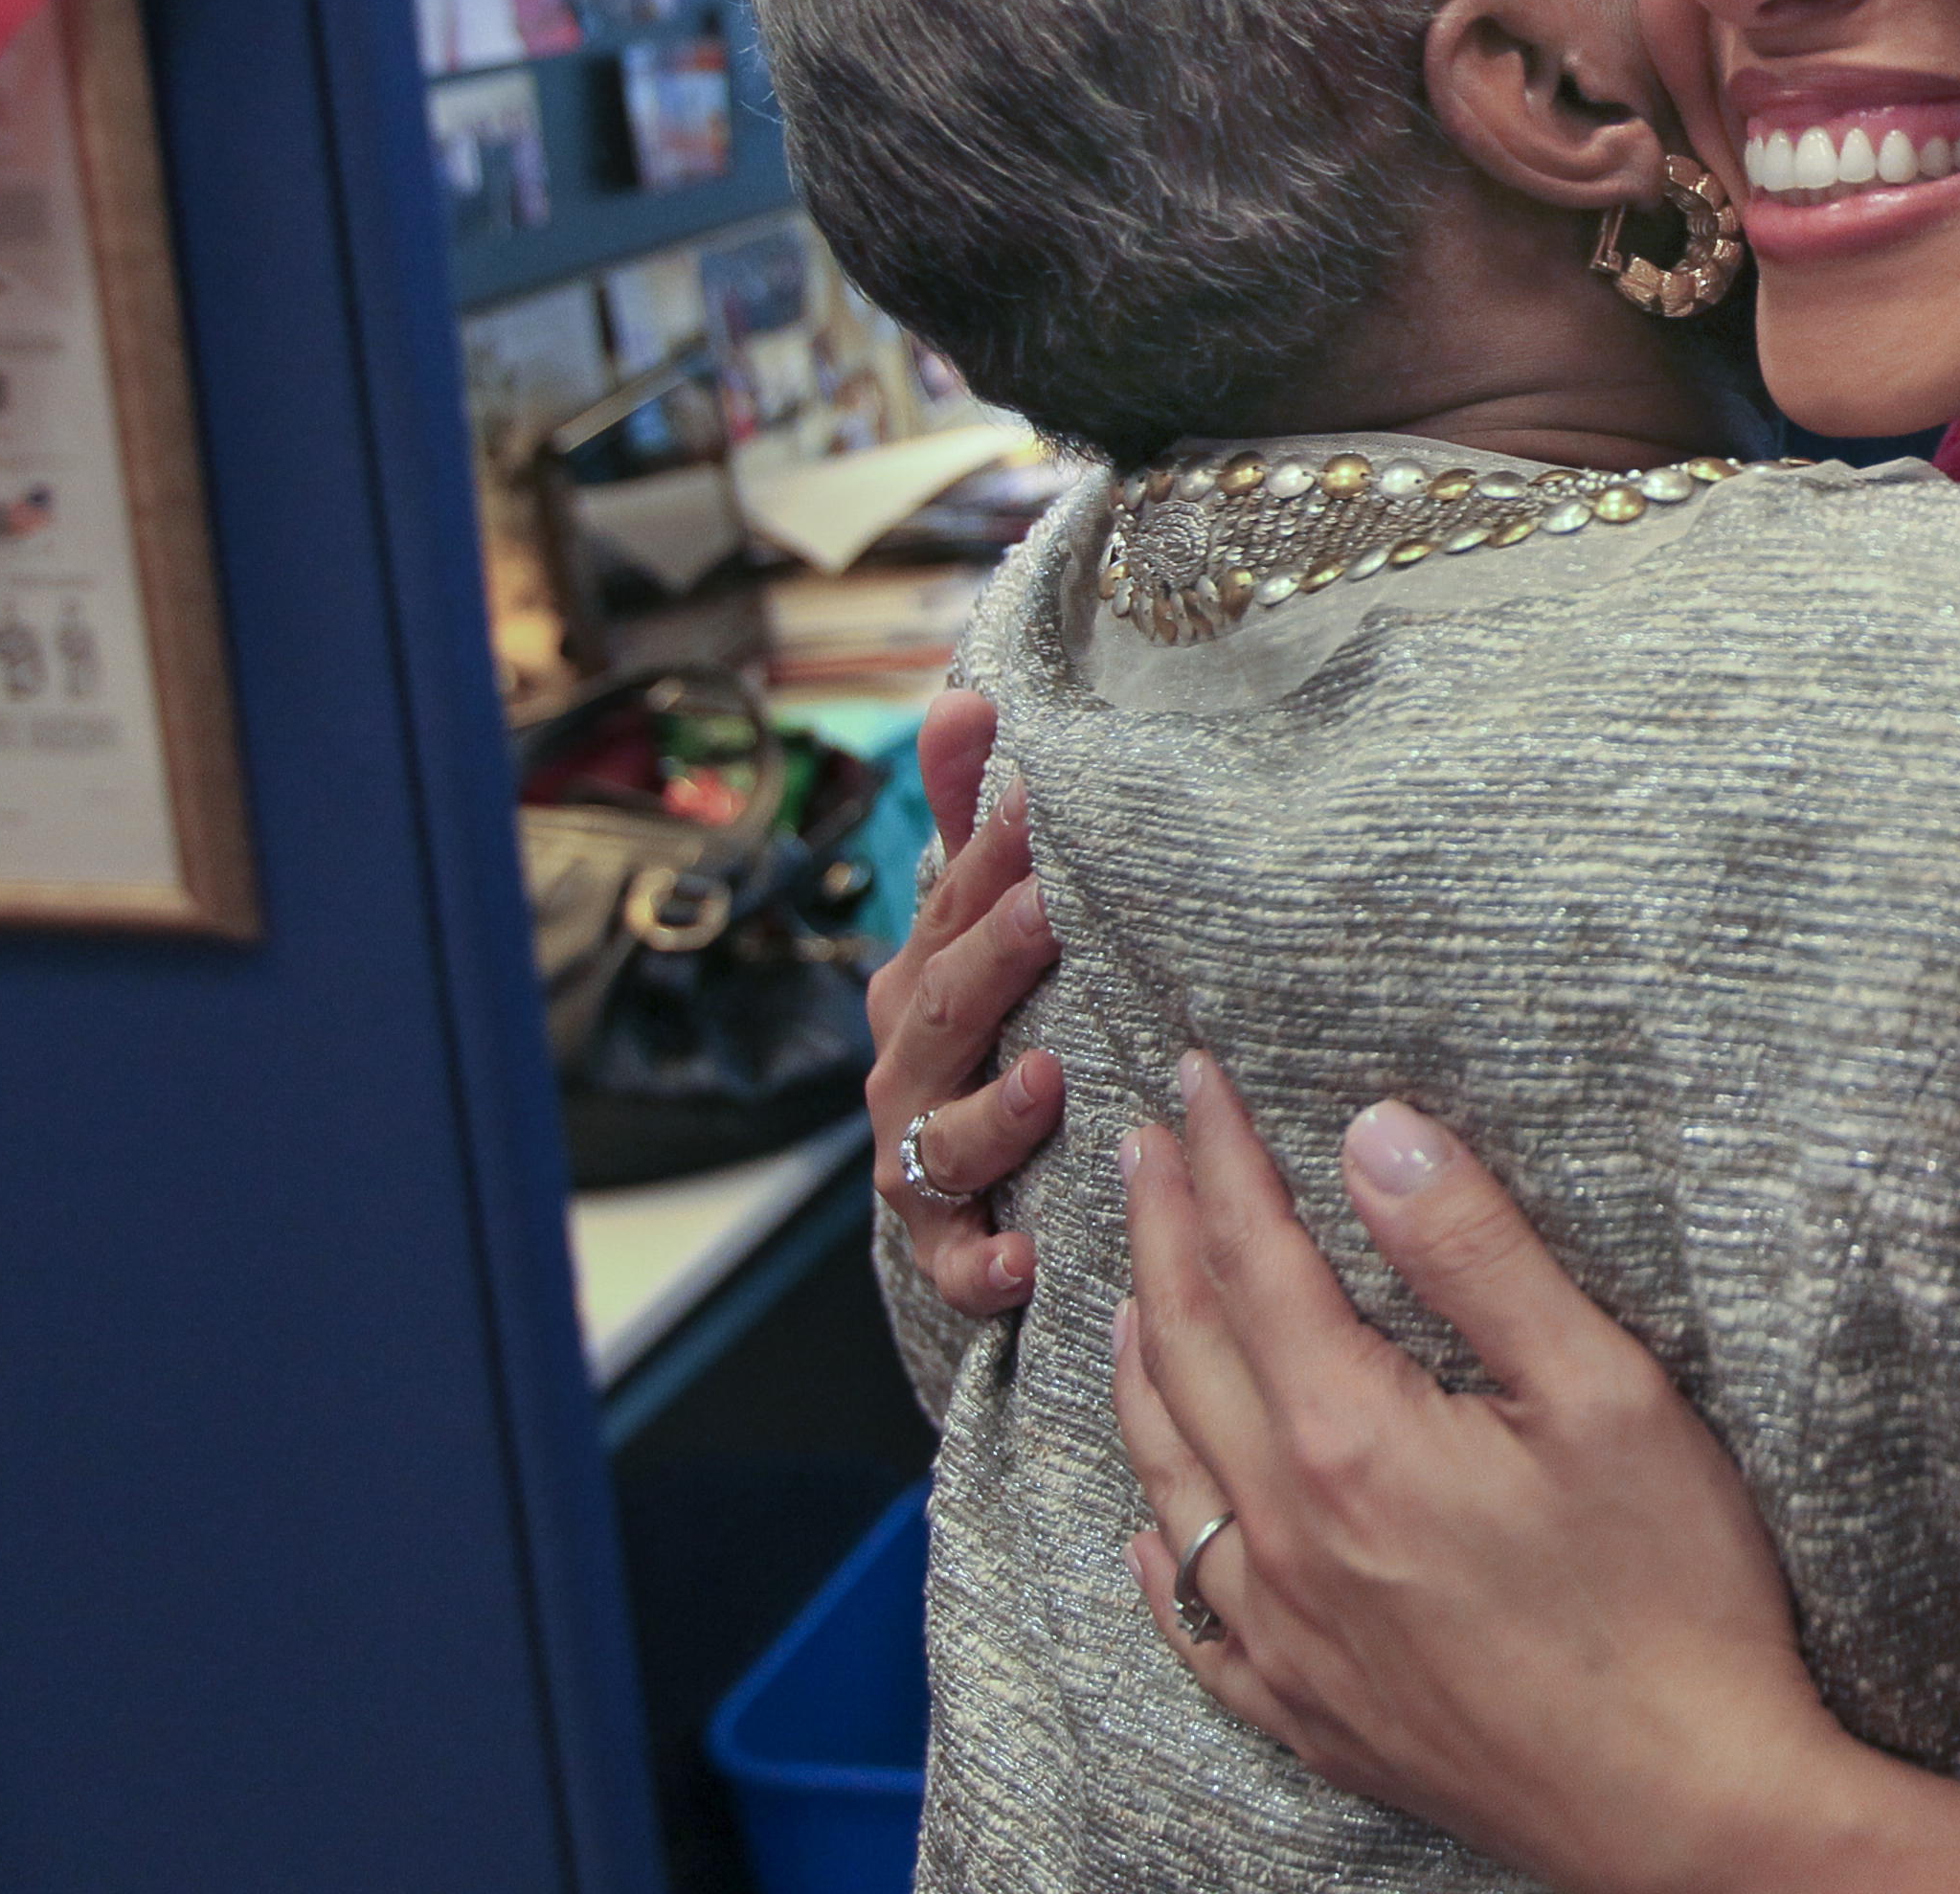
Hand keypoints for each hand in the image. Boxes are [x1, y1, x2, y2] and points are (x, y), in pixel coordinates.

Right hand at [863, 693, 1066, 1314]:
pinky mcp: (944, 1244)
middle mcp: (912, 1065)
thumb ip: (974, 813)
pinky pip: (953, 1263)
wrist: (958, 1177)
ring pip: (946, 1136)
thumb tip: (971, 693)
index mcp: (923, 978)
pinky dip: (982, 1266)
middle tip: (1043, 907)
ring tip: (1047, 1079)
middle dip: (989, 956)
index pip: (954, 905)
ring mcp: (921, 1157)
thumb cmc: (983, 1018)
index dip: (990, 854)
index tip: (1038, 804)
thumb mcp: (976, 916)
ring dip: (994, 1110)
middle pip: (946, 1006)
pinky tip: (1025, 1260)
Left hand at [1112, 1056, 1847, 1893]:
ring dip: (1140, 1365)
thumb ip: (1479, 1254)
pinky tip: (1153, 1515)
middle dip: (1160, 1234)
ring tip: (1126, 1293)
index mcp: (1354, 1440)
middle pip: (1187, 1352)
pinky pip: (1191, 1614)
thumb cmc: (1674, 1600)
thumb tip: (1376, 1133)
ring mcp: (1286, 1637)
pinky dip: (1157, 1539)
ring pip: (1169, 1473)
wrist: (1689, 1813)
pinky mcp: (1310, 1714)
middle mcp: (1288, 1538)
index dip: (1223, 1160)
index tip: (1194, 1077)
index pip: (1257, 1260)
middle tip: (1143, 1147)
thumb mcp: (1608, 1392)